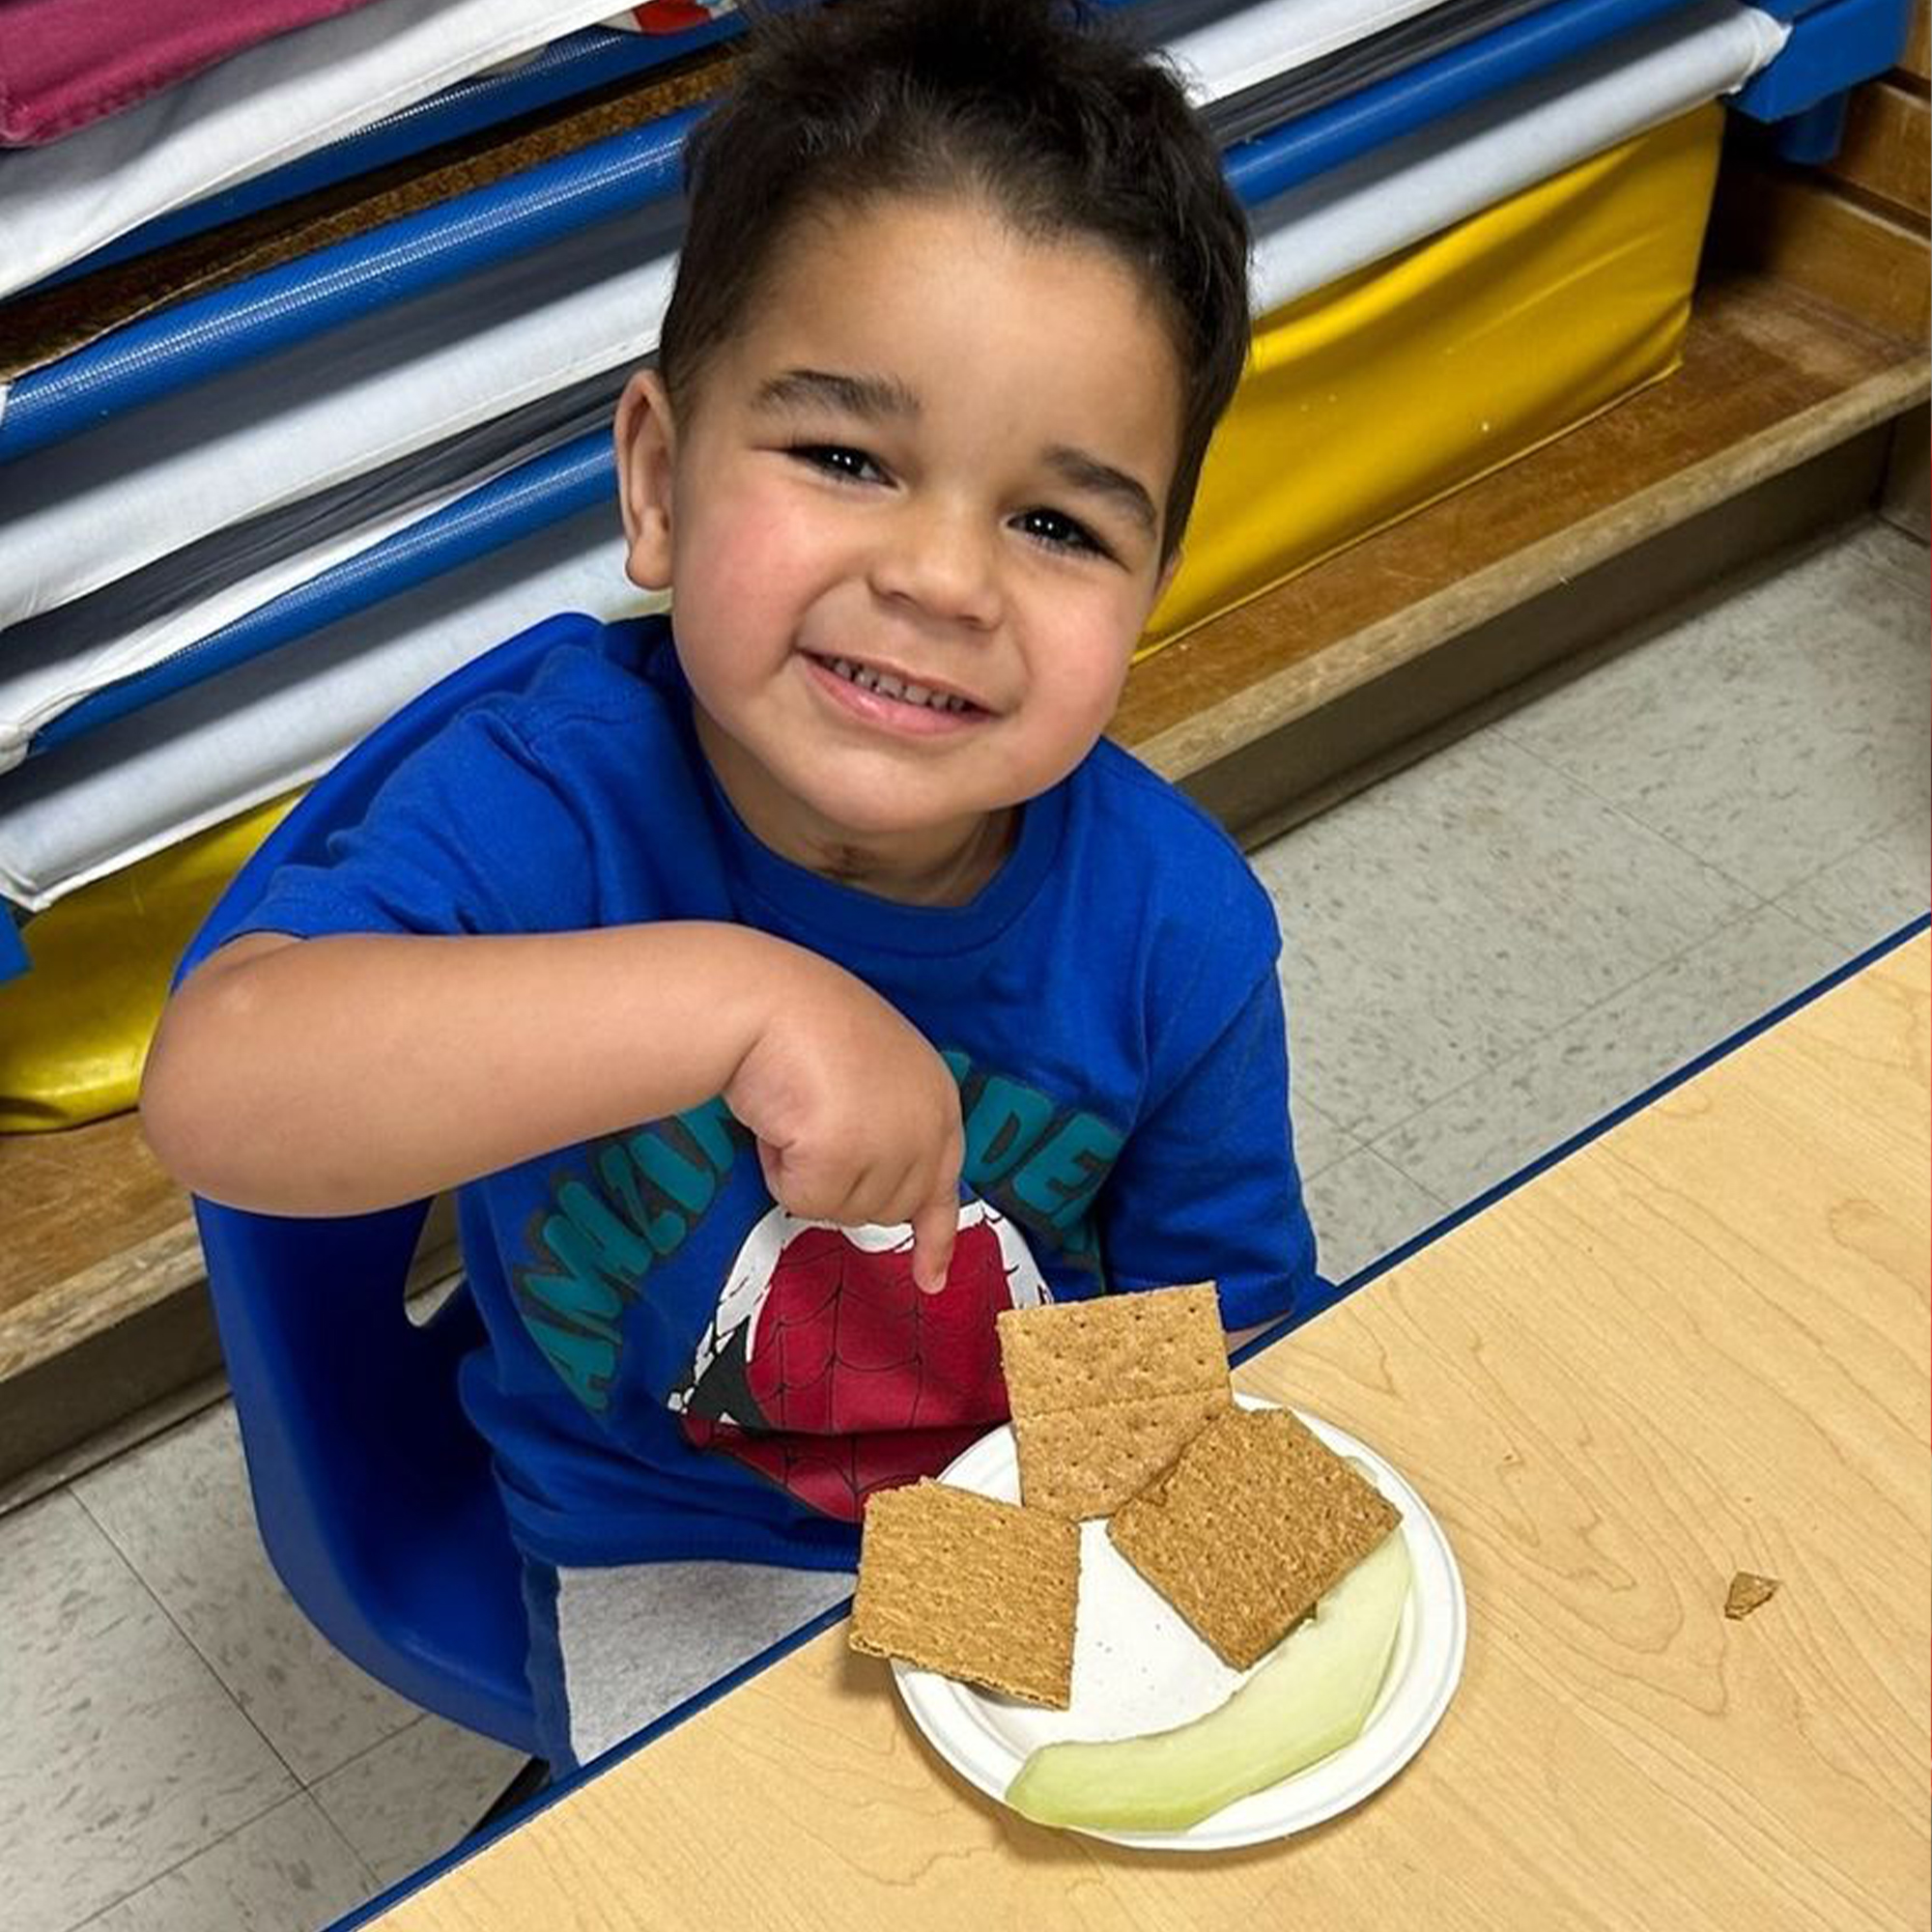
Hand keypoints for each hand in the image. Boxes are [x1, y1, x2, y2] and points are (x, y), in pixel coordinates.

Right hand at [724, 957, 962, 1291]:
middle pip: (885, 1211)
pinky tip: (779, 1119)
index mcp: (938, 1099)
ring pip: (842, 1212)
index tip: (931, 1281)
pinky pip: (802, 1202)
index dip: (935, 1238)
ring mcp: (890, 1143)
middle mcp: (927, 1125)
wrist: (764, 998)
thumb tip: (889, 1199)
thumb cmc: (802, 1024)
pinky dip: (779, 1171)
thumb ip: (890, 1127)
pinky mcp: (845, 1157)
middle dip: (840, 1185)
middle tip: (808, 1126)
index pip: (944, 1185)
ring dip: (805, 1174)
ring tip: (794, 1110)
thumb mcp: (872, 1075)